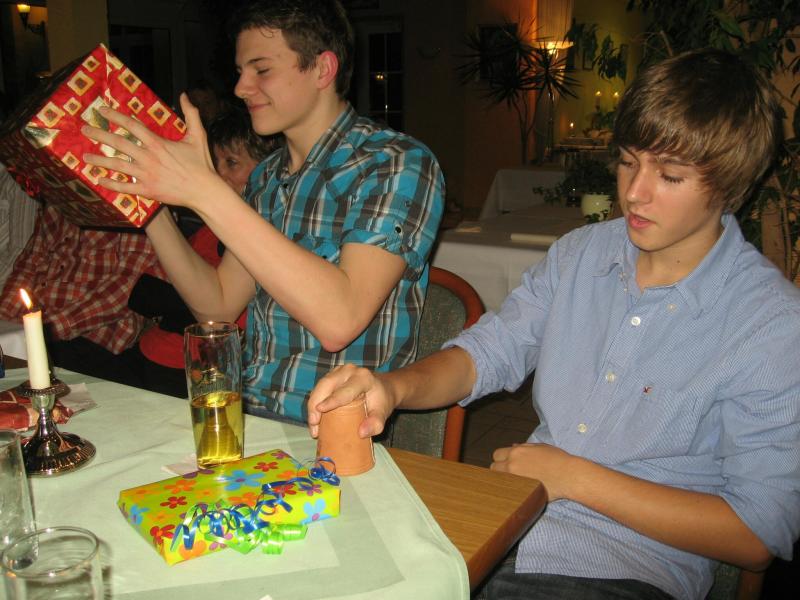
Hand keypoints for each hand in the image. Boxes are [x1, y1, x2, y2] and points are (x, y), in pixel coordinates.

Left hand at [81, 93, 217, 208]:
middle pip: (119, 143)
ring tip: (85, 156)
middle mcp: (148, 158)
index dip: (116, 116)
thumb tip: (185, 95)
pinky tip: (100, 180)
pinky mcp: (148, 190)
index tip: (102, 110)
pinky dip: (112, 184)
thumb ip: (191, 114)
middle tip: (84, 130)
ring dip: (100, 160)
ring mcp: (146, 175)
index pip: (132, 126)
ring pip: (117, 166)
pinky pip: (125, 187)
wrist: (205, 191)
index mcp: (158, 143)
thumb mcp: (198, 136)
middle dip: (99, 135)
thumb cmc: (202, 164)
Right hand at [307, 364, 395, 438]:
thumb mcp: (383, 413)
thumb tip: (361, 433)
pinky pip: (319, 388)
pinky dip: (315, 403)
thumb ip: (376, 423)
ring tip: (314, 427)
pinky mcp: (331, 375)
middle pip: (326, 385)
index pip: (345, 390)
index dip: (331, 400)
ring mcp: (338, 371)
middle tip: (314, 425)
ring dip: (312, 406)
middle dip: (315, 404)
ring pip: (320, 386)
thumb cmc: (381, 400)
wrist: (382, 387)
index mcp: (362, 378)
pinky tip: (315, 420)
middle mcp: (349, 370)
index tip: (320, 410)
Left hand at [491, 443, 578, 500]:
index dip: (502, 459)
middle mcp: (512, 464)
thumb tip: (513, 446)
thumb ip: (524, 447)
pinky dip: (510, 491)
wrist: (569, 475)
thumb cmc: (558, 460)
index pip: (497, 454)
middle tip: (509, 474)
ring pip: (498, 481)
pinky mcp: (520, 492)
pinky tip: (517, 491)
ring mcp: (515, 479)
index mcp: (516, 452)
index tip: (507, 463)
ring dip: (503, 481)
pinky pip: (508, 491)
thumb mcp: (540, 447)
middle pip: (493, 468)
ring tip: (513, 483)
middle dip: (499, 470)